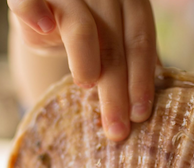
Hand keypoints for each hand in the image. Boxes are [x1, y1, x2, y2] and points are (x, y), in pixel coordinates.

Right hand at [9, 0, 158, 140]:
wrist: (45, 4)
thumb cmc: (86, 25)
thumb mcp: (113, 38)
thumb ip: (134, 56)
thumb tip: (158, 97)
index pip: (140, 40)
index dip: (141, 78)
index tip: (140, 116)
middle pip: (113, 42)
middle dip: (116, 89)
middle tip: (116, 129)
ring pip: (80, 25)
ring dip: (84, 58)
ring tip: (87, 85)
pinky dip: (34, 10)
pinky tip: (44, 26)